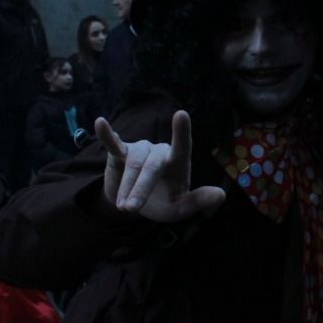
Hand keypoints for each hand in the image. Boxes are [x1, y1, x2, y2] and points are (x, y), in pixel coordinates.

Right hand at [94, 110, 224, 221]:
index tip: (181, 114)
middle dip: (140, 188)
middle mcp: (160, 152)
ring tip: (123, 207)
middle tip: (131, 208)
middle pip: (150, 167)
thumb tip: (222, 195)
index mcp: (178, 163)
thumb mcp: (181, 208)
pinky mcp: (120, 153)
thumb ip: (199, 201)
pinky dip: (107, 135)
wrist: (134, 205)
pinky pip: (113, 143)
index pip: (182, 147)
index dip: (181, 133)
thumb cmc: (163, 203)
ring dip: (126, 187)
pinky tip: (100, 123)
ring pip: (132, 164)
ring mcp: (140, 150)